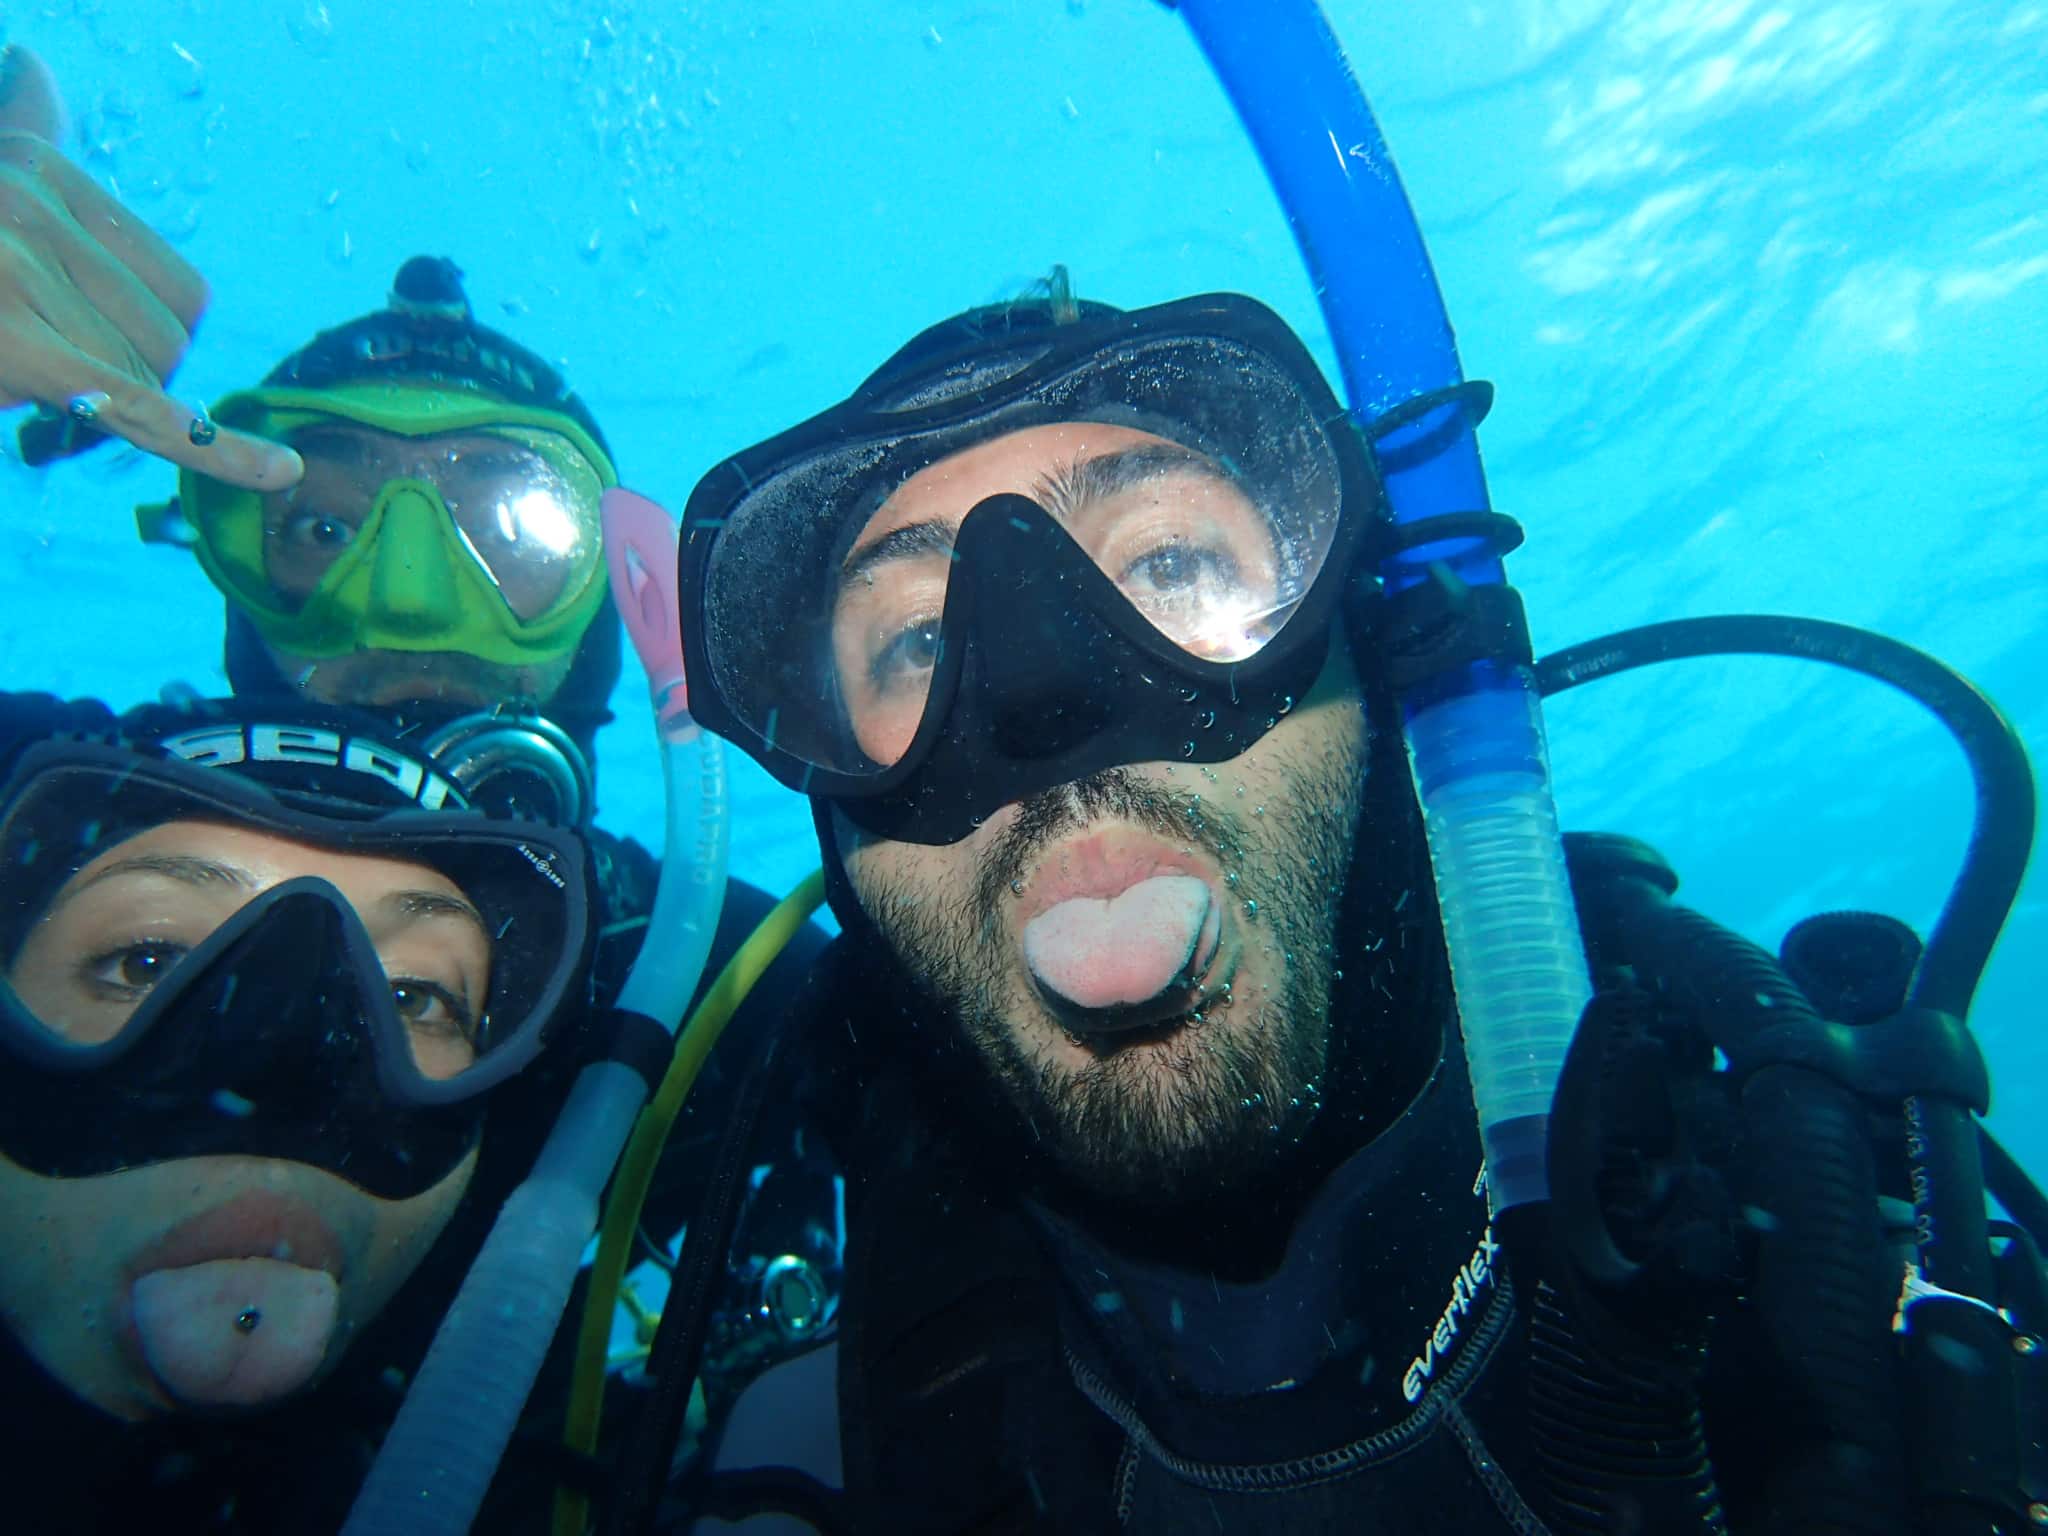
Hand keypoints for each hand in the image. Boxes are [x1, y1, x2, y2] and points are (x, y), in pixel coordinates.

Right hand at [0, 45, 299, 489]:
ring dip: (88, 405)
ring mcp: (12, 268)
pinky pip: (138, 409)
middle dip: (122, 381)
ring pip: (139, 378)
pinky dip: (217, 452)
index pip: (180, 289)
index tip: (93, 356)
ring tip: (10, 376)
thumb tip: (32, 65)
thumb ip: (18, 123)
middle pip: (167, 340)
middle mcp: (27, 203)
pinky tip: (275, 473)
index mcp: (33, 166)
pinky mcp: (11, 342)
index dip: (154, 343)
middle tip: (39, 377)